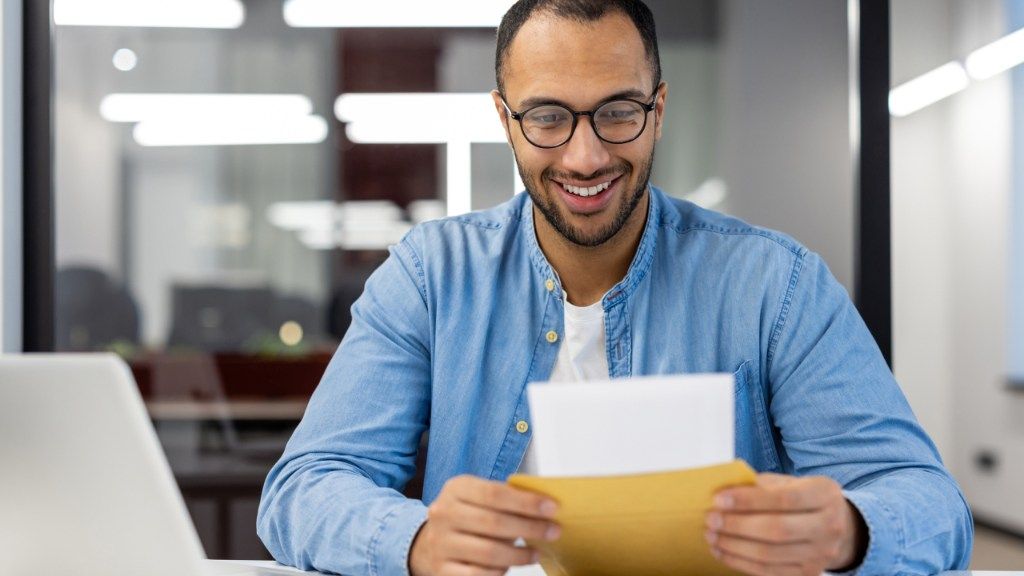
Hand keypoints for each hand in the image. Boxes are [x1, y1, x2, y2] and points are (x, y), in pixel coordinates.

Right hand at [408, 475, 560, 575]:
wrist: (428, 542)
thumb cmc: (464, 515)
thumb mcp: (477, 496)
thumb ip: (505, 497)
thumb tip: (544, 506)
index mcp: (456, 489)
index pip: (495, 493)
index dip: (526, 502)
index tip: (551, 508)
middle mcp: (444, 514)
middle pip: (494, 523)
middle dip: (530, 528)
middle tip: (553, 531)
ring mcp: (441, 543)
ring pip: (489, 552)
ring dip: (519, 554)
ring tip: (536, 552)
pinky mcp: (442, 569)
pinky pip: (478, 574)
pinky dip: (500, 572)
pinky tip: (511, 566)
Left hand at [705, 473, 866, 575]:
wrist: (835, 525)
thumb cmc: (800, 497)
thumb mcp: (788, 482)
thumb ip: (761, 485)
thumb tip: (722, 494)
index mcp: (824, 494)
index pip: (785, 498)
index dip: (749, 500)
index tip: (719, 499)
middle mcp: (829, 526)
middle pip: (777, 530)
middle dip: (738, 525)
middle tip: (711, 519)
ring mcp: (821, 554)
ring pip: (771, 555)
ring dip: (734, 546)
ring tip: (711, 536)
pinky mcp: (808, 574)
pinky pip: (769, 572)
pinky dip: (740, 562)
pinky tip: (722, 551)